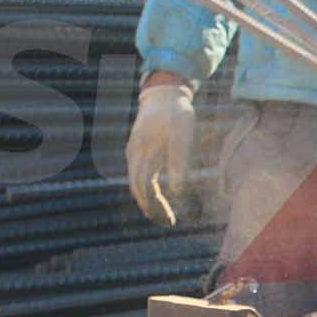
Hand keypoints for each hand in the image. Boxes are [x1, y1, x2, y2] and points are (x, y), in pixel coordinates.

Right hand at [127, 80, 195, 225]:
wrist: (163, 93)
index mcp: (143, 152)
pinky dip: (147, 190)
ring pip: (137, 184)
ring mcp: (134, 153)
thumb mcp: (183, 136)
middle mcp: (134, 154)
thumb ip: (179, 162)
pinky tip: (159, 198)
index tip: (170, 220)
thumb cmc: (176, 113)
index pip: (145, 188)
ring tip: (165, 216)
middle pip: (138, 189)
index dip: (155, 207)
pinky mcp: (137, 151)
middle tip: (168, 223)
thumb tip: (178, 192)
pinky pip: (139, 176)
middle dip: (151, 209)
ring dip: (149, 201)